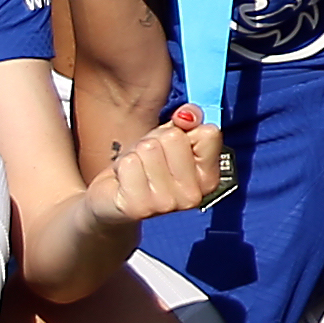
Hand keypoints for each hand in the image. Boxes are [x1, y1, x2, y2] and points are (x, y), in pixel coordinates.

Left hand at [98, 100, 233, 220]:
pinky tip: (125, 181)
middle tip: (150, 158)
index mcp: (209, 178)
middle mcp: (193, 195)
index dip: (185, 129)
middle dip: (156, 140)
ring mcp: (167, 204)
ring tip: (137, 169)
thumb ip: (189, 119)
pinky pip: (129, 163)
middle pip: (174, 137)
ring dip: (136, 153)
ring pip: (149, 148)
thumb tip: (187, 115)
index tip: (173, 143)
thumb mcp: (170, 137)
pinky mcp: (139, 208)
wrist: (114, 198)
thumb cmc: (147, 165)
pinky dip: (121, 167)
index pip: (208, 133)